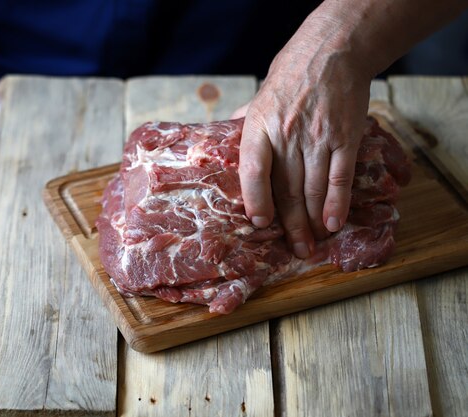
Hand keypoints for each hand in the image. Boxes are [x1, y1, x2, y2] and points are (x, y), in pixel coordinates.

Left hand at [233, 28, 371, 258]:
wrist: (332, 52)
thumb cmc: (290, 76)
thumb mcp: (259, 99)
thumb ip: (244, 125)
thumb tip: (221, 141)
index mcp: (259, 126)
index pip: (255, 170)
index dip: (256, 200)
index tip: (260, 223)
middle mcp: (287, 135)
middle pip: (288, 190)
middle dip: (292, 226)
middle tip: (296, 250)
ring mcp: (318, 138)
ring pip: (314, 190)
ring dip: (314, 221)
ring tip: (313, 243)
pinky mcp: (344, 137)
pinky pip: (340, 177)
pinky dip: (338, 203)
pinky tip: (334, 223)